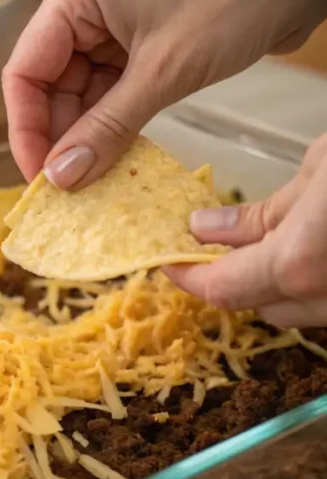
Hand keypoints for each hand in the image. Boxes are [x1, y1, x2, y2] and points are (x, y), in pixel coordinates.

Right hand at [2, 0, 326, 188]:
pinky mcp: (145, 41)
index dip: (27, 129)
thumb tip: (62, 178)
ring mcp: (116, 25)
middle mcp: (87, 9)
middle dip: (61, 140)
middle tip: (69, 192)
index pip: (25, 72)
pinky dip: (116, 125)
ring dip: (90, 138)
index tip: (40, 178)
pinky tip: (119, 159)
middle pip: (50, 86)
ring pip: (83, 93)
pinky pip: (114, 91)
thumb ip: (108, 127)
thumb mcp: (165, 70)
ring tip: (95, 183)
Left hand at [163, 135, 326, 327]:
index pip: (219, 288)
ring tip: (275, 240)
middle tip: (222, 244)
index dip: (187, 276)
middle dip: (237, 279)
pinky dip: (314, 282)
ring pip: (301, 310)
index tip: (168, 258)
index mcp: (297, 263)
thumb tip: (206, 230)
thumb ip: (260, 211)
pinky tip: (315, 244)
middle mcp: (326, 298)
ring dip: (280, 285)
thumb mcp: (320, 169)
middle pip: (262, 307)